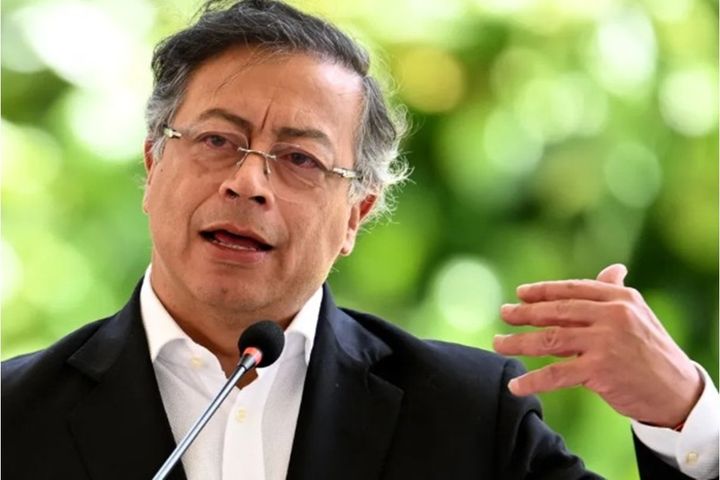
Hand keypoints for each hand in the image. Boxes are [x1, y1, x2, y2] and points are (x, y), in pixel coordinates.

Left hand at [493, 264, 702, 427]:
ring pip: (550, 339)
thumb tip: (612, 269)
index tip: (520, 294)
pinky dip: (533, 380)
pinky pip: (557, 373)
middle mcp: (613, 315)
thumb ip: (616, 293)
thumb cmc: (653, 352)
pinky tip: (516, 385)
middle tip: (503, 314)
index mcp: (621, 298)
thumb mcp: (639, 316)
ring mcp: (605, 342)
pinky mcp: (600, 370)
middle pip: (557, 311)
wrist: (678, 391)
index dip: (544, 291)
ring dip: (518, 342)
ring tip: (498, 343)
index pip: (573, 289)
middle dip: (525, 313)